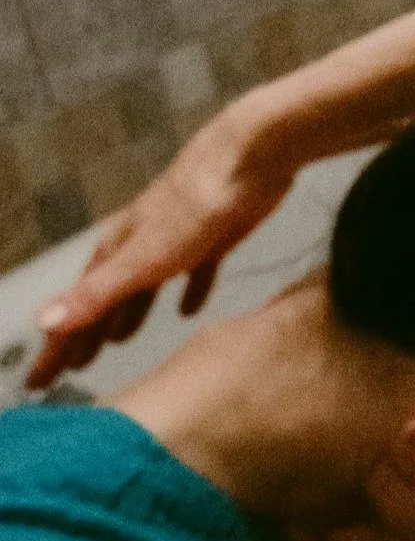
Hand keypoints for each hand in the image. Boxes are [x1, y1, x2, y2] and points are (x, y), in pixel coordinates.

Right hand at [27, 105, 293, 388]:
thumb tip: (45, 322)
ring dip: (128, 316)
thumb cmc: (195, 208)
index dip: (57, 348)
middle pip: (105, 302)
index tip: (40, 381)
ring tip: (119, 345)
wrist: (249, 159)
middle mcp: (137, 245)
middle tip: (71, 372)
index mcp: (116, 253)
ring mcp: (174, 240)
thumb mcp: (143, 260)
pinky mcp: (212, 238)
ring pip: (143, 289)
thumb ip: (98, 294)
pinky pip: (194, 274)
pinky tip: (190, 311)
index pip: (76, 311)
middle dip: (85, 337)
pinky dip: (187, 294)